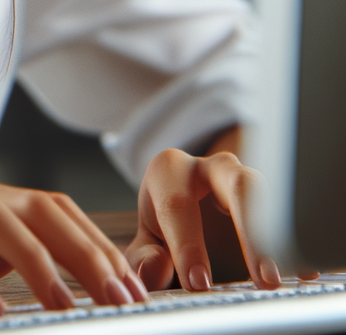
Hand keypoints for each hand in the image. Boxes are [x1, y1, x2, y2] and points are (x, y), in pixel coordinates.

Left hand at [125, 144, 284, 292]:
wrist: (189, 205)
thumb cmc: (164, 220)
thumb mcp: (148, 237)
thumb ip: (145, 255)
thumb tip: (153, 272)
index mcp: (170, 171)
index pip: (178, 205)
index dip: (187, 245)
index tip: (199, 282)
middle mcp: (210, 167)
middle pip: (235, 186)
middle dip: (251, 231)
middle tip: (263, 278)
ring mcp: (246, 178)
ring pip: (270, 195)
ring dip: (280, 234)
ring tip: (289, 274)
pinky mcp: (269, 196)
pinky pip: (288, 211)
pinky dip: (297, 238)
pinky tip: (304, 270)